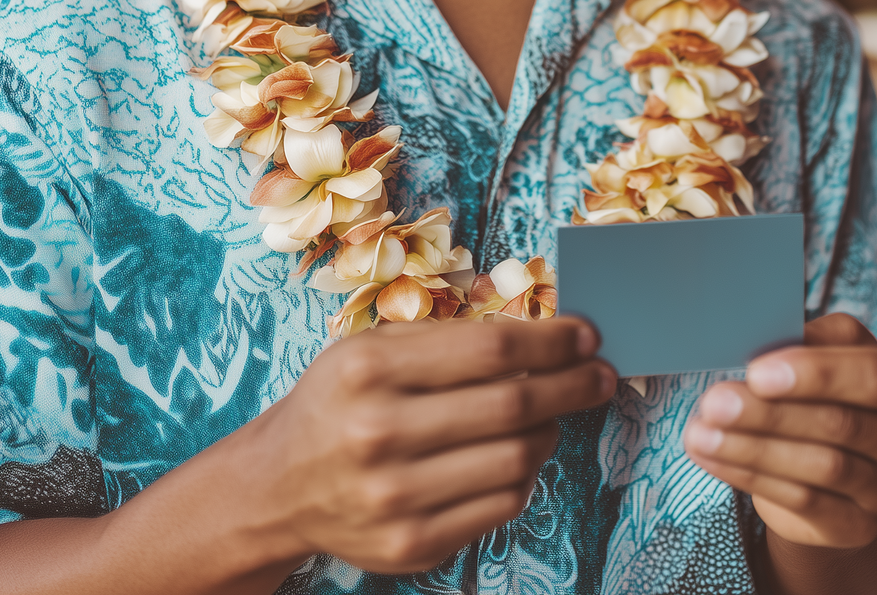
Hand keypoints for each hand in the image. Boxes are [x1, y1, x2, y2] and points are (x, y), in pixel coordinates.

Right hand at [241, 317, 615, 574]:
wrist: (278, 486)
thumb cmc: (336, 402)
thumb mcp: (370, 348)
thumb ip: (445, 338)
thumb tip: (537, 333)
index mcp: (370, 368)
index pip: (491, 349)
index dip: (552, 341)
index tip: (585, 335)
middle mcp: (380, 432)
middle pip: (512, 405)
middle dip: (571, 385)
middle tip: (598, 374)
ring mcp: (396, 495)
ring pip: (516, 459)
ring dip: (550, 431)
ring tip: (551, 415)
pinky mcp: (412, 543)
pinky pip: (501, 505)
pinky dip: (523, 475)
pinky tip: (518, 454)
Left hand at [682, 313, 876, 549]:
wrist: (837, 475)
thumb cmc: (821, 396)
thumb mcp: (819, 359)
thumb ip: (799, 342)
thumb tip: (750, 331)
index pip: (873, 377)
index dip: (817, 372)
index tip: (757, 371)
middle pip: (841, 423)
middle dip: (770, 412)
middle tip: (715, 401)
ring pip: (821, 465)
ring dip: (751, 446)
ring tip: (701, 431)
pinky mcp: (856, 526)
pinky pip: (804, 501)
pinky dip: (750, 475)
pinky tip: (712, 456)